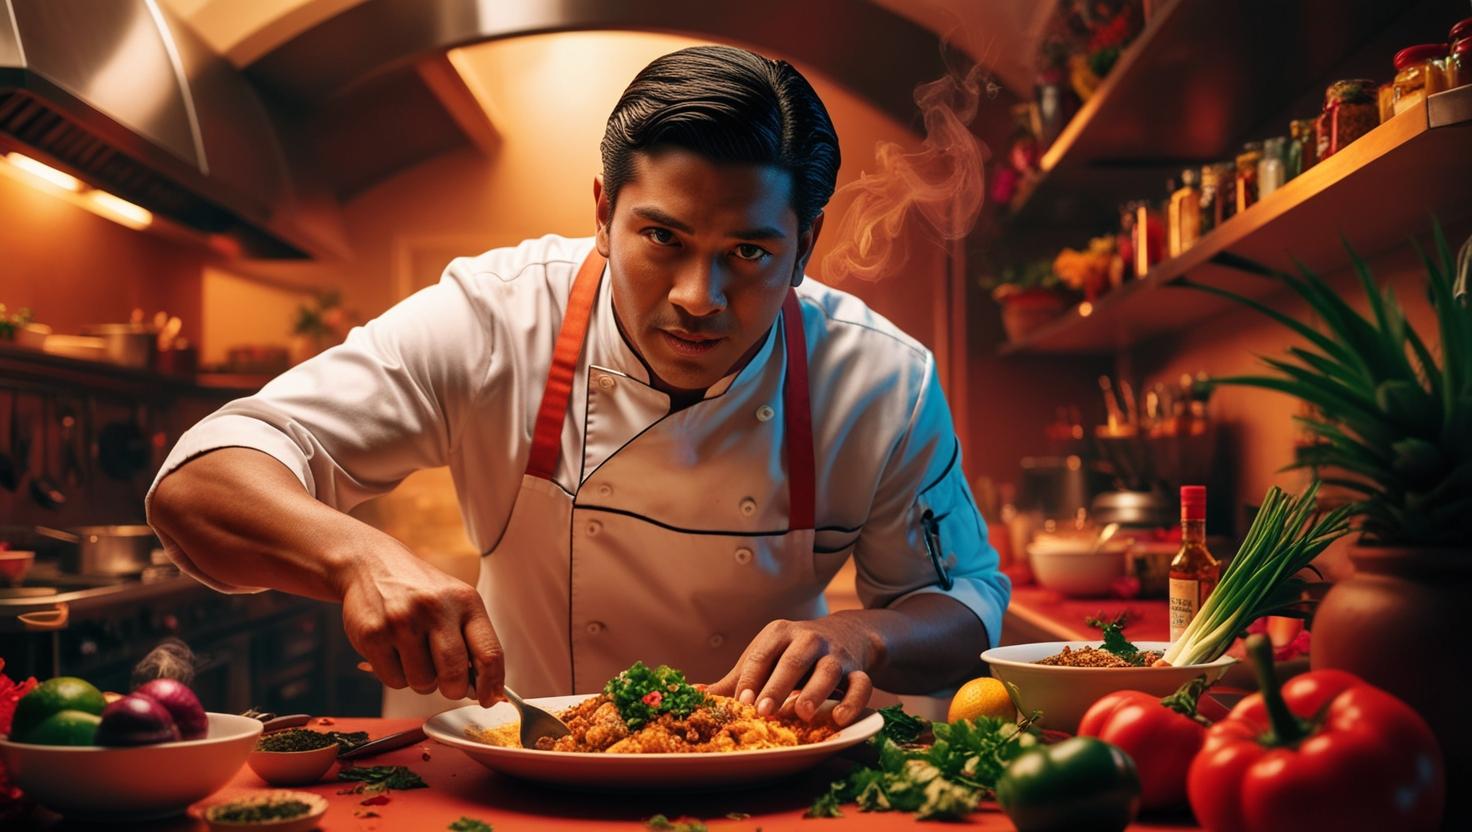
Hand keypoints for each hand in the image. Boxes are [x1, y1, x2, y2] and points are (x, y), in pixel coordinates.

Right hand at [338, 546, 503, 706]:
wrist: (372, 564)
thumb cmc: (420, 591)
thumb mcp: (455, 603)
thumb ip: (473, 641)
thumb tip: (485, 689)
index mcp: (466, 601)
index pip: (490, 653)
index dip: (492, 685)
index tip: (489, 698)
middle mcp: (436, 609)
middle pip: (454, 675)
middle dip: (452, 688)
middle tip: (446, 680)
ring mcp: (402, 621)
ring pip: (422, 683)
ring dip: (420, 680)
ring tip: (414, 653)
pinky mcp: (373, 634)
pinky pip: (394, 681)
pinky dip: (396, 676)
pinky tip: (393, 651)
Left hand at [706, 616, 877, 727]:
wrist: (846, 634)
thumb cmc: (792, 653)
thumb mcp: (765, 657)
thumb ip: (734, 680)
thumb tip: (693, 692)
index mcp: (779, 633)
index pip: (761, 654)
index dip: (751, 678)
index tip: (741, 703)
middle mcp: (808, 639)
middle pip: (794, 659)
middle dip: (779, 684)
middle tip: (765, 710)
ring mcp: (835, 654)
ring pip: (828, 670)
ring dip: (815, 691)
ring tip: (802, 713)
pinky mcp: (858, 670)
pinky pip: (861, 684)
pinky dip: (853, 701)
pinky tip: (840, 719)